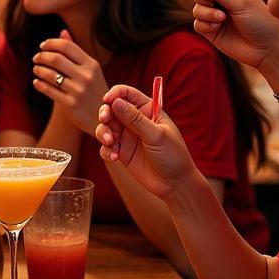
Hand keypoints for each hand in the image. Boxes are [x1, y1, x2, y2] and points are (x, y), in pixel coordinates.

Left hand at [32, 30, 108, 133]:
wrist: (103, 119)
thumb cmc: (94, 90)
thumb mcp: (91, 70)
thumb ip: (76, 52)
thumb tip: (63, 32)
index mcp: (92, 64)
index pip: (66, 46)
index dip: (51, 43)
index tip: (42, 46)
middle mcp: (86, 76)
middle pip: (56, 58)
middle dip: (41, 56)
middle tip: (36, 57)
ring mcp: (78, 90)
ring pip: (50, 74)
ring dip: (38, 69)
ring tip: (36, 69)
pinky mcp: (70, 104)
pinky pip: (48, 90)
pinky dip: (39, 83)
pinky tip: (37, 82)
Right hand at [94, 85, 200, 201]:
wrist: (175, 185)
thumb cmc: (173, 156)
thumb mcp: (156, 135)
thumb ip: (135, 119)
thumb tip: (116, 102)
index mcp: (148, 110)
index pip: (128, 94)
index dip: (116, 94)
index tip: (108, 101)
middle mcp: (135, 121)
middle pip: (112, 109)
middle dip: (105, 114)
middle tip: (105, 121)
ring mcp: (127, 136)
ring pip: (105, 127)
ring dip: (103, 133)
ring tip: (111, 143)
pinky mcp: (121, 152)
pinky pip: (105, 147)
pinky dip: (106, 150)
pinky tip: (115, 158)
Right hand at [192, 0, 278, 73]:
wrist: (266, 49)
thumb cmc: (261, 21)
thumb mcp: (242, 0)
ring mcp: (213, 13)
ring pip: (196, 4)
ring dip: (207, 10)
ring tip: (222, 18)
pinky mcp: (209, 29)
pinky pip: (196, 21)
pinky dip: (205, 23)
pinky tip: (218, 27)